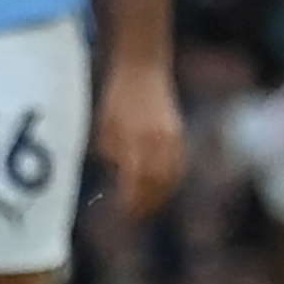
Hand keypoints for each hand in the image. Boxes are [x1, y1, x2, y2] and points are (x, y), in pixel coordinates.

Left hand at [93, 60, 184, 218]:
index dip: (127, 203)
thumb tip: (113, 185)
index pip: (133, 185)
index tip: (117, 212)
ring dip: (159, 197)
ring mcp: (171, 139)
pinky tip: (160, 188)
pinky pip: (178, 166)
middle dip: (143, 206)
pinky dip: (170, 182)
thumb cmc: (116, 97)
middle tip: (130, 216)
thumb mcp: (104, 128)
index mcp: (135, 142)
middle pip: (155, 187)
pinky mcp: (179, 134)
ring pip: (170, 179)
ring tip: (145, 207)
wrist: (141, 67)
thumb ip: (110, 158)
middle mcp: (157, 143)